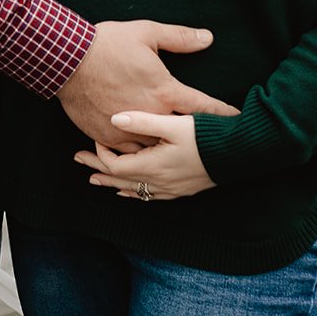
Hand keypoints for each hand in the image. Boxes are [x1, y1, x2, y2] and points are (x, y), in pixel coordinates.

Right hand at [56, 21, 236, 146]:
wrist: (67, 59)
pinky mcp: (106, 136)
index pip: (202, 107)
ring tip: (179, 155)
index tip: (238, 120)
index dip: (222, 114)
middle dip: (196, 138)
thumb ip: (180, 38)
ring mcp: (127, 129)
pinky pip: (127, 153)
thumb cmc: (108, 44)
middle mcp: (150, 114)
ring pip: (154, 148)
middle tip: (212, 144)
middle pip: (181, 134)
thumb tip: (208, 37)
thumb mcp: (147, 33)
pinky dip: (137, 153)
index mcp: (164, 90)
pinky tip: (144, 155)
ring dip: (165, 149)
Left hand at [76, 111, 219, 199]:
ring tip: (96, 180)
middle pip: (119, 180)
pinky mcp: (181, 190)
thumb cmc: (207, 136)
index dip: (100, 154)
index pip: (115, 166)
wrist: (238, 155)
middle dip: (98, 170)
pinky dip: (133, 192)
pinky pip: (149, 196)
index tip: (94, 139)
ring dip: (113, 183)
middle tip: (78, 162)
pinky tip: (129, 192)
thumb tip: (113, 119)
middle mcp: (159, 183)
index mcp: (153, 166)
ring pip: (133, 190)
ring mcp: (170, 189)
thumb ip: (143, 121)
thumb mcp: (174, 124)